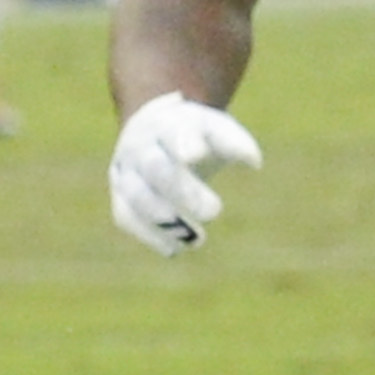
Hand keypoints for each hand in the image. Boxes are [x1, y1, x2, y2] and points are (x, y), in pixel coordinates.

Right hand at [106, 90, 261, 255]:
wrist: (149, 130)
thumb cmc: (194, 134)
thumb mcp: (215, 128)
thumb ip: (234, 142)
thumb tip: (253, 163)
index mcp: (166, 125)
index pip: (173, 133)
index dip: (183, 144)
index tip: (195, 156)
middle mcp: (140, 147)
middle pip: (155, 168)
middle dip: (183, 191)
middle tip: (214, 211)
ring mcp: (126, 173)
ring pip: (136, 196)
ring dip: (164, 221)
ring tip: (195, 240)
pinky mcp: (120, 197)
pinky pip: (126, 217)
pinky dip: (149, 235)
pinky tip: (175, 249)